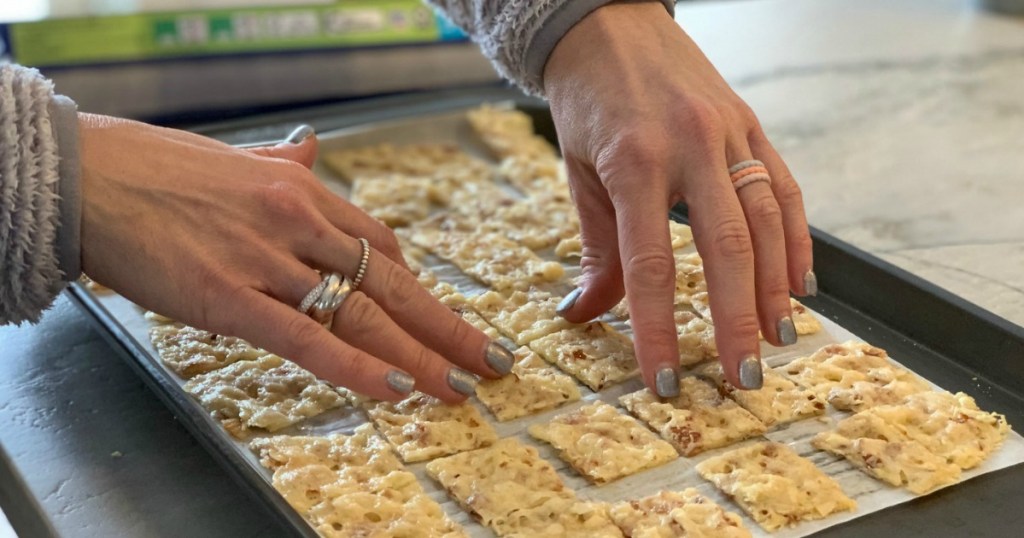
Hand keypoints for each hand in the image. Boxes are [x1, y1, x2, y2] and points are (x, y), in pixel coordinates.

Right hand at [78, 115, 510, 401]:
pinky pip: (306, 339)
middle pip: (390, 283)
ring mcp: (267, 261)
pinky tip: (396, 389)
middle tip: (490, 361)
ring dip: (418, 356)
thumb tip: (314, 148)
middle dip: (446, 326)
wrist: (89, 175)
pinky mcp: (229, 299)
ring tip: (460, 387)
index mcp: (303, 190)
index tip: (442, 316)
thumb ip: (284, 163)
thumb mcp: (238, 160)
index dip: (417, 288)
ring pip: (361, 314)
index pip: (380, 245)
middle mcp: (298, 223)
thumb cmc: (159, 169)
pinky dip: (356, 366)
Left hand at [544, 2, 813, 393]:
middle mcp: (690, 146)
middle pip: (726, 248)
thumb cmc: (588, 102)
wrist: (608, 25)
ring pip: (767, 221)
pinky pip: (783, 189)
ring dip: (777, 287)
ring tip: (779, 338)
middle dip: (738, 320)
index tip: (666, 380)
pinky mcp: (752, 125)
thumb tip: (585, 315)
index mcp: (634, 162)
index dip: (657, 330)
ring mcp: (729, 133)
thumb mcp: (580, 174)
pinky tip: (800, 282)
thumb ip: (595, 248)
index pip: (649, 266)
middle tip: (745, 376)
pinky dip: (797, 240)